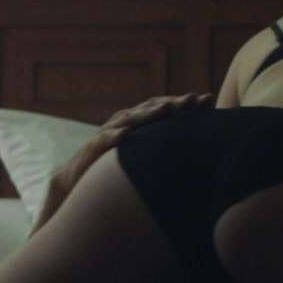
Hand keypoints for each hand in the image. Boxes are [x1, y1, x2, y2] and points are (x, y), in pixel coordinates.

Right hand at [32, 93, 212, 231]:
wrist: (74, 183)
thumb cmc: (114, 172)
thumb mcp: (141, 160)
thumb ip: (162, 153)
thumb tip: (197, 156)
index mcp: (138, 126)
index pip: (163, 109)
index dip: (184, 104)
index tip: (208, 100)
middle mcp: (123, 124)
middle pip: (150, 109)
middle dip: (172, 103)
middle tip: (192, 100)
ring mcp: (107, 135)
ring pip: (129, 120)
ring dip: (147, 114)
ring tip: (166, 110)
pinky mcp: (91, 150)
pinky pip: (103, 141)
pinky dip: (113, 137)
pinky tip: (125, 135)